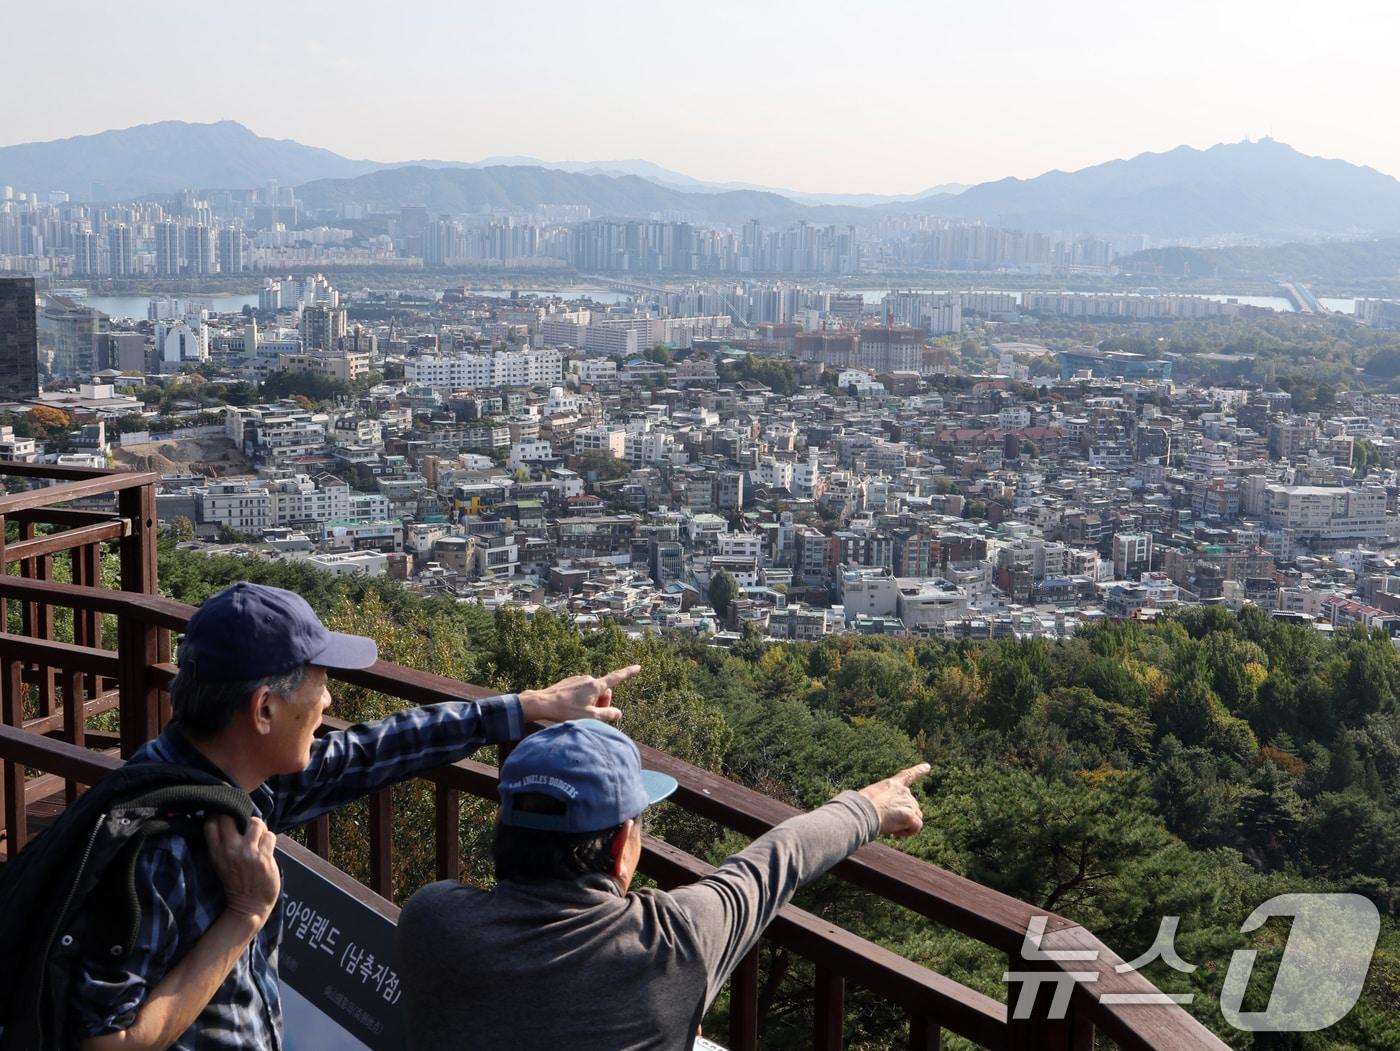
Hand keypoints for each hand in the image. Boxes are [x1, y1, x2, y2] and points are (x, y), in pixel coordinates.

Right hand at [205, 815, 280, 926]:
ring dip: (260, 828)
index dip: (221, 813)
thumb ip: (224, 842)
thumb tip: (233, 816)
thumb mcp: (221, 862)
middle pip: (231, 816)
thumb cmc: (237, 881)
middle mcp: (229, 850)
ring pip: (255, 822)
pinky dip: (270, 839)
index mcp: (216, 851)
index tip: (229, 815)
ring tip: (259, 838)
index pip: (210, 822)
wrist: (248, 906)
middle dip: (241, 815)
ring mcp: (247, 853)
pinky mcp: (263, 858)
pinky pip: (270, 835)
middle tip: (246, 825)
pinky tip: (267, 849)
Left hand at [518, 664, 639, 723]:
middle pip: (604, 691)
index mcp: (595, 686)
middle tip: (591, 714)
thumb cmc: (566, 711)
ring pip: (592, 692)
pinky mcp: (569, 682)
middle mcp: (588, 679)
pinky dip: (581, 699)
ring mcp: (578, 679)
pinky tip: (570, 707)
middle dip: (602, 702)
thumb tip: (618, 713)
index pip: (616, 678)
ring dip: (591, 702)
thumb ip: (607, 715)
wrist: (542, 703)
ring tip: (578, 712)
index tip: (638, 667)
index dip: (628, 673)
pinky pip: (581, 691)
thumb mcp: (590, 717)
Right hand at [857, 763, 930, 837]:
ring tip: (889, 825)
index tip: (927, 767)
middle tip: (887, 821)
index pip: (907, 775)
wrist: (861, 812)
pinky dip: (908, 832)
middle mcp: (903, 791)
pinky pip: (916, 827)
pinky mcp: (909, 815)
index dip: (919, 771)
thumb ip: (883, 802)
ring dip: (905, 824)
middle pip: (913, 806)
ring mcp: (908, 803)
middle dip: (904, 816)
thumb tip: (888, 816)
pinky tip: (897, 832)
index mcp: (892, 784)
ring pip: (916, 818)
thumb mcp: (871, 798)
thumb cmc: (860, 807)